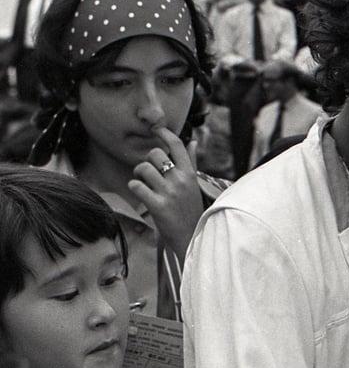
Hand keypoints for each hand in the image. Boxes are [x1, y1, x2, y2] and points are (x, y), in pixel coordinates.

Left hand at [128, 126, 204, 260]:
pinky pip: (136, 186)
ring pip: (143, 169)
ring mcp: (169, 193)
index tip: (155, 129)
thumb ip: (191, 162)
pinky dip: (134, 188)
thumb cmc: (191, 210)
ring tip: (143, 184)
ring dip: (138, 175)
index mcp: (190, 174)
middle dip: (147, 161)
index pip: (177, 146)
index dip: (164, 133)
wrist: (192, 238)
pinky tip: (141, 195)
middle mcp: (181, 180)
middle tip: (148, 173)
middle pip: (155, 154)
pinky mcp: (157, 206)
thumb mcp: (195, 184)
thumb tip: (192, 141)